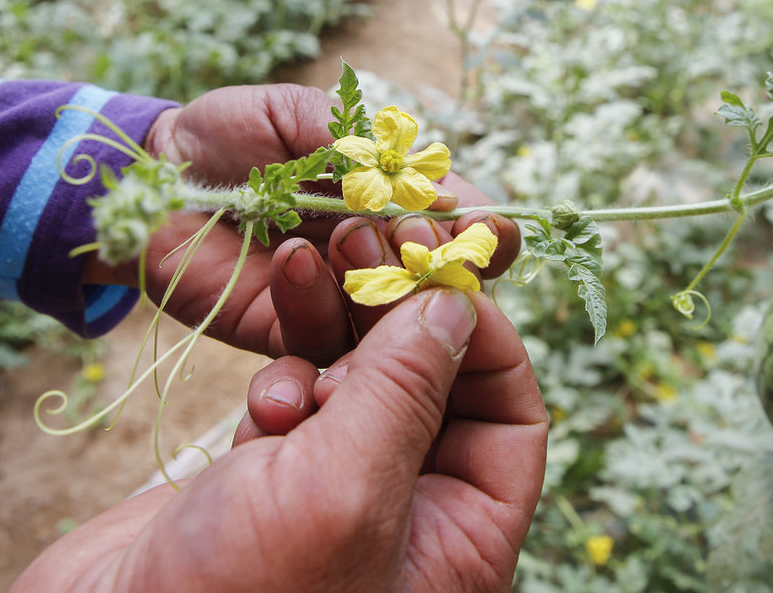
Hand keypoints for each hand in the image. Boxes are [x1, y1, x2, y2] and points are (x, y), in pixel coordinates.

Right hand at [12, 289, 547, 591]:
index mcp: (461, 535)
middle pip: (431, 379)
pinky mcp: (273, 472)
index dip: (484, 336)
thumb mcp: (345, 488)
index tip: (437, 269)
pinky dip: (283, 384)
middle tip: (359, 236)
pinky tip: (263, 407)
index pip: (510, 415)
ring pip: (360, 376)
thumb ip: (406, 390)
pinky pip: (302, 398)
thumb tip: (457, 303)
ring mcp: (338, 487)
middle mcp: (411, 511)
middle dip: (395, 309)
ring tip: (298, 269)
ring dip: (330, 326)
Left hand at [85, 84, 521, 364]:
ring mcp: (330, 298)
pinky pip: (318, 335)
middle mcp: (370, 256)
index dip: (479, 228)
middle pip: (437, 281)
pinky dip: (319, 300)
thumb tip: (426, 182)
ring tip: (358, 238)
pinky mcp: (282, 330)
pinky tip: (301, 259)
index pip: (455, 225)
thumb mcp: (297, 114)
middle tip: (422, 238)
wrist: (155, 173)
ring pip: (387, 318)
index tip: (485, 225)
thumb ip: (355, 141)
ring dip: (385, 281)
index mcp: (387, 202)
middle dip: (441, 260)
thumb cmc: (229, 133)